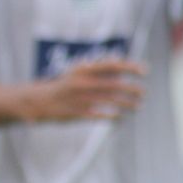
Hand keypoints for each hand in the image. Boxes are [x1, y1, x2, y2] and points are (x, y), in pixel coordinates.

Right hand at [19, 57, 147, 121]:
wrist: (37, 100)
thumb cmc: (65, 84)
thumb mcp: (79, 71)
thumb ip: (99, 69)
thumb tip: (122, 66)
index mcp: (83, 69)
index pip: (112, 65)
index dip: (130, 67)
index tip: (145, 71)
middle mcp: (82, 82)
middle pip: (115, 85)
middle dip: (133, 89)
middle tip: (144, 93)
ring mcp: (79, 98)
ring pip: (111, 101)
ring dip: (128, 104)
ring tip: (138, 106)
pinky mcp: (76, 113)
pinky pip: (100, 115)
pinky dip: (114, 117)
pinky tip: (121, 118)